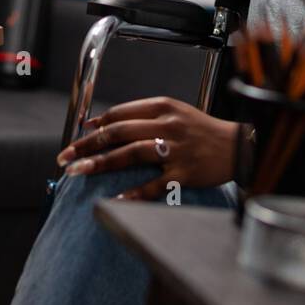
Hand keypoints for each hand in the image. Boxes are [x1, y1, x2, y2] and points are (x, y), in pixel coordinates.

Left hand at [57, 97, 239, 200]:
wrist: (239, 147)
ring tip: (79, 172)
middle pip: (119, 132)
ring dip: (101, 163)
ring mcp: (176, 150)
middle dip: (88, 145)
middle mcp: (168, 125)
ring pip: (131, 154)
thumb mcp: (175, 112)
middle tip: (66, 157)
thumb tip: (101, 123)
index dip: (95, 126)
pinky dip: (134, 192)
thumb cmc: (203, 131)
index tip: (78, 137)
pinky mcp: (184, 173)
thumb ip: (141, 115)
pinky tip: (115, 198)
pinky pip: (154, 184)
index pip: (120, 114)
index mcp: (163, 107)